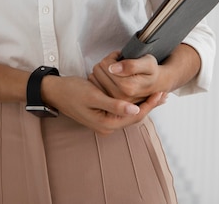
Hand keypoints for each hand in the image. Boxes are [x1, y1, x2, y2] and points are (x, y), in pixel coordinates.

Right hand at [41, 73, 163, 134]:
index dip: (149, 105)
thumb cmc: (72, 91)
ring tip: (156, 93)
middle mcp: (107, 126)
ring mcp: (105, 121)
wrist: (54, 92)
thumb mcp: (93, 96)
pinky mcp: (103, 113)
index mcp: (106, 124)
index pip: (135, 117)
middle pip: (135, 117)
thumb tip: (136, 111)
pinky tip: (138, 94)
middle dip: (150, 105)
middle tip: (164, 93)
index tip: (160, 93)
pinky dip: (133, 102)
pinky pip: (122, 109)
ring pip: (130, 113)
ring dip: (143, 103)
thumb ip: (114, 105)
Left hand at [89, 50, 167, 105]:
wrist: (156, 84)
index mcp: (127, 87)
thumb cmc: (152, 72)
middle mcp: (119, 97)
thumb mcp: (148, 63)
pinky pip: (94, 84)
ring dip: (103, 71)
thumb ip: (131, 65)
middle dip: (107, 63)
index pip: (106, 64)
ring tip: (116, 70)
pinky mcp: (108, 101)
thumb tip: (112, 68)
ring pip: (95, 76)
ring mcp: (113, 101)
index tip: (121, 57)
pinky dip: (100, 78)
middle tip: (119, 64)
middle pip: (98, 70)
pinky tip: (111, 77)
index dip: (113, 57)